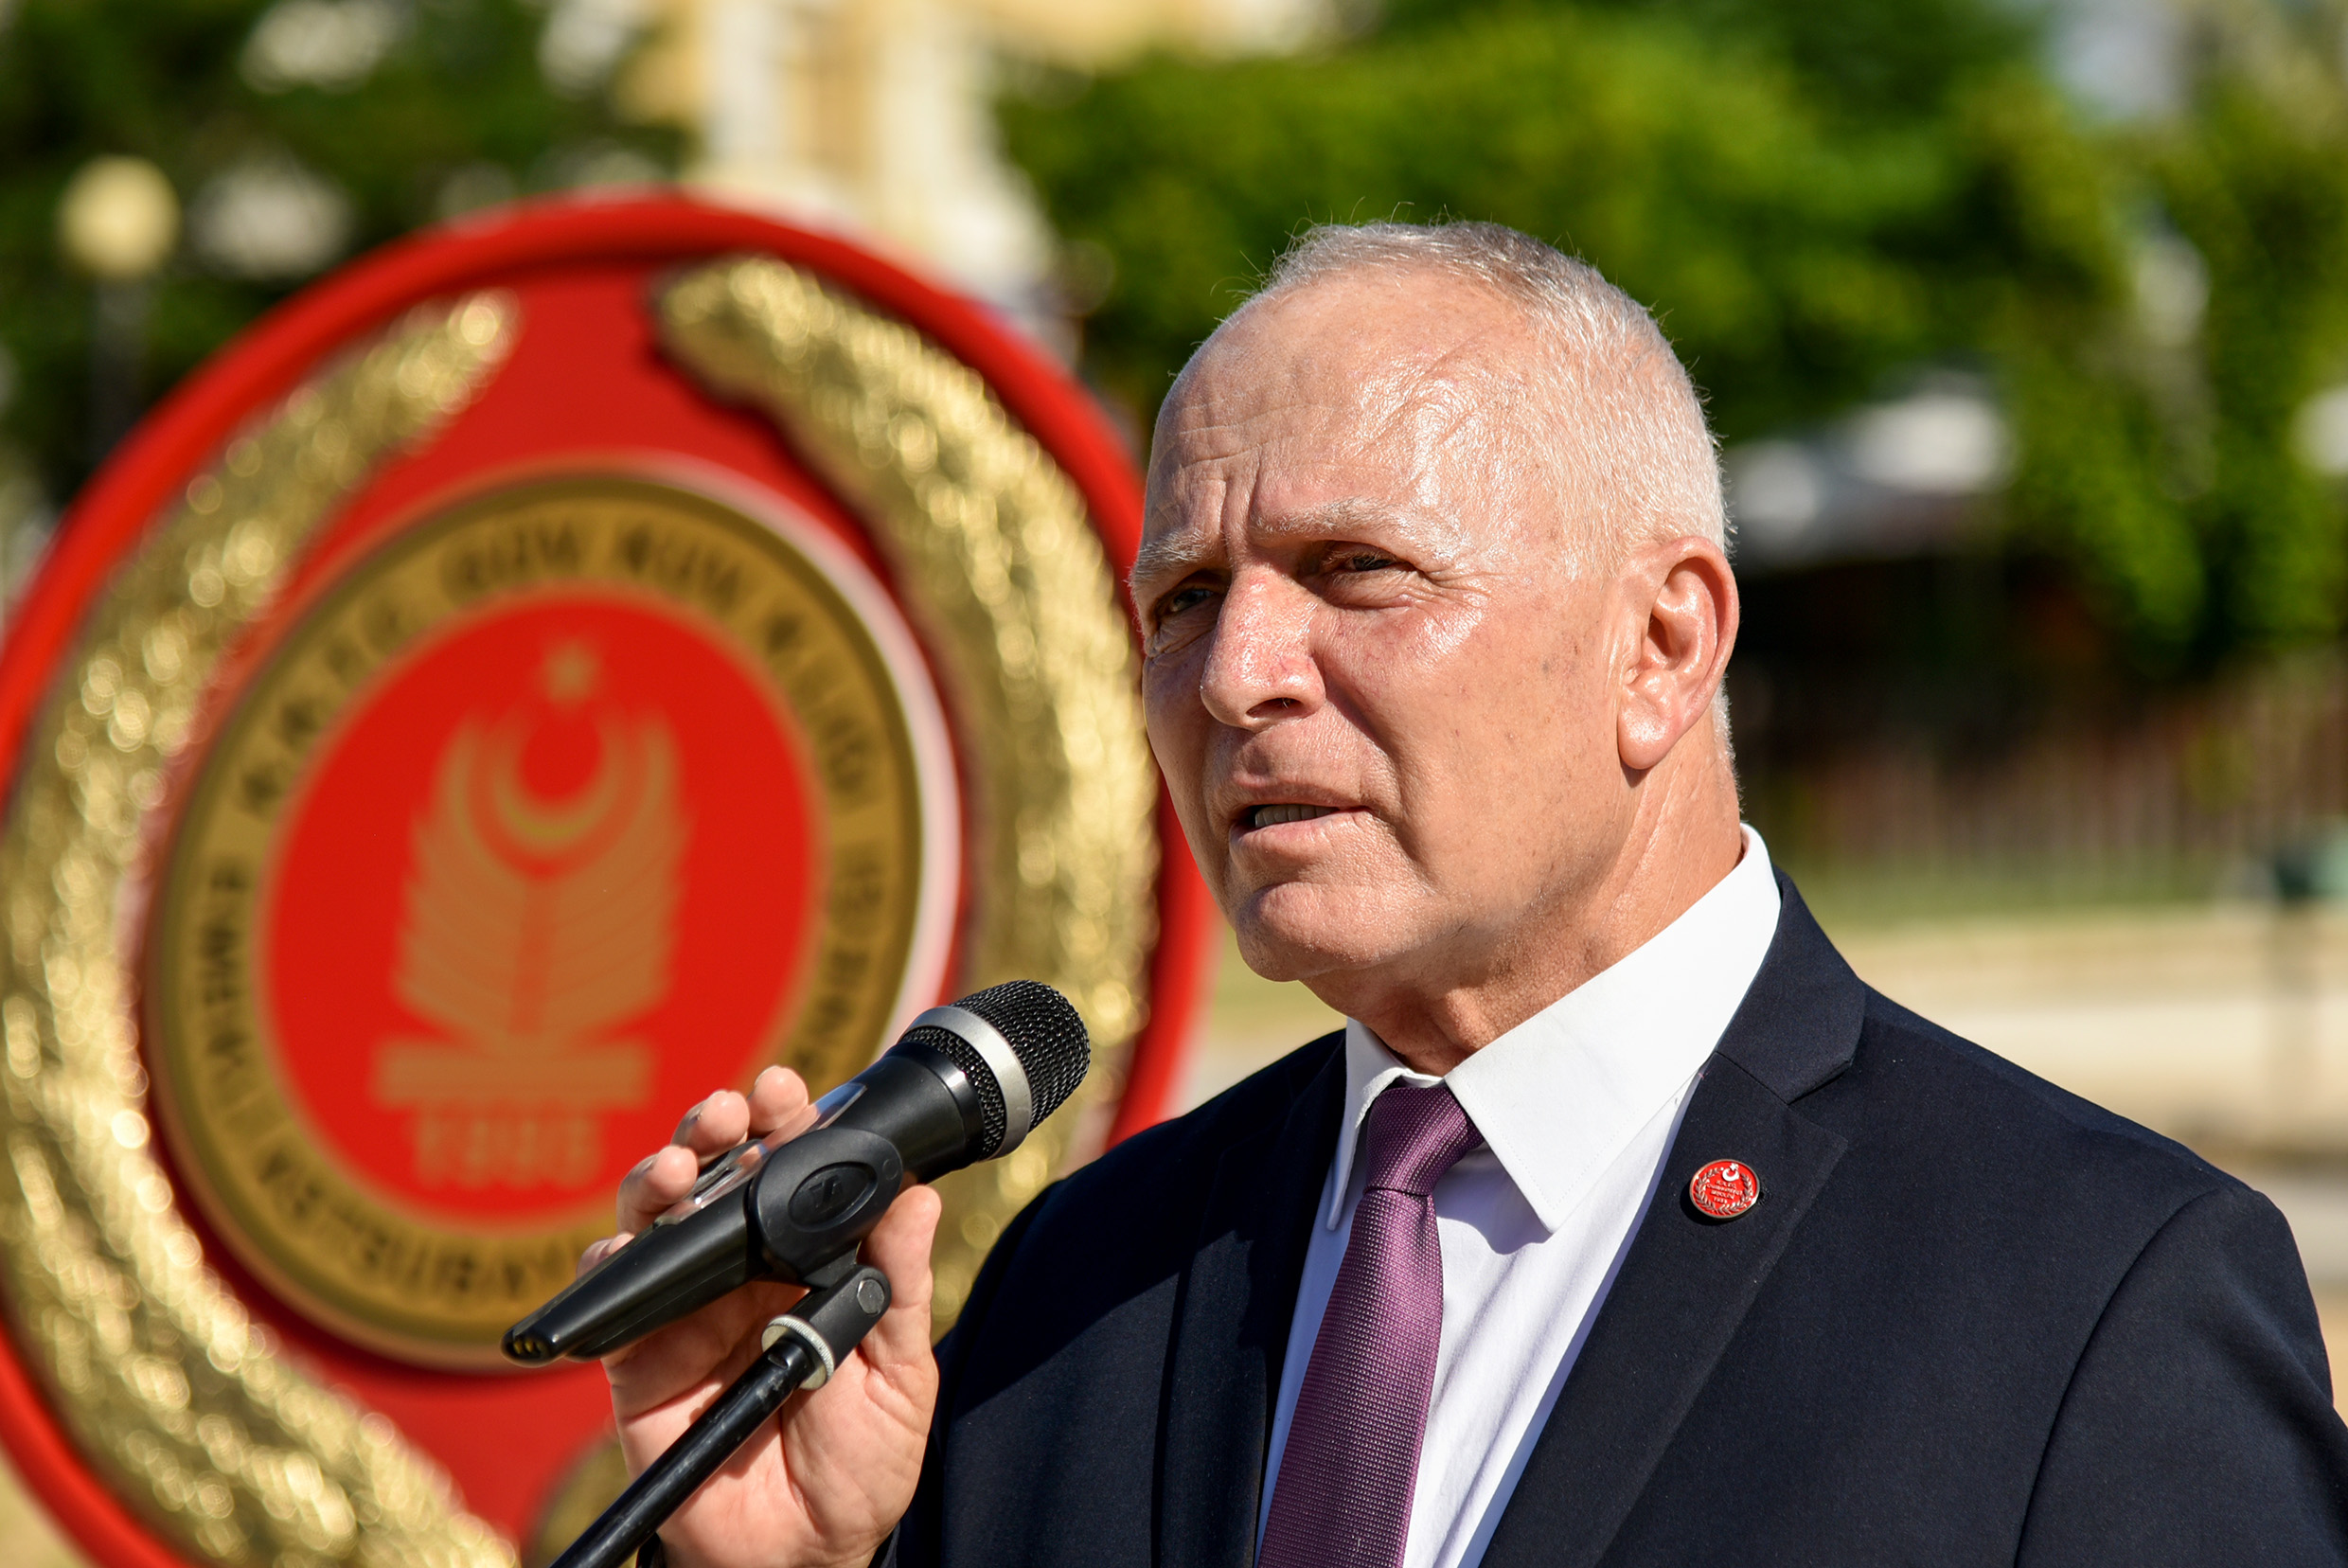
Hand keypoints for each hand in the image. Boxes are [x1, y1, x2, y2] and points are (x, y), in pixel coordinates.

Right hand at [589, 1067, 941, 1567]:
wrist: (804, 1555)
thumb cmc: (861, 1463)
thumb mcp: (901, 1371)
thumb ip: (900, 1285)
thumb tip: (919, 1194)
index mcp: (808, 1261)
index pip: (793, 1173)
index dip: (785, 1124)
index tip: (789, 1091)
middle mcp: (742, 1270)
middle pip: (716, 1176)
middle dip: (715, 1129)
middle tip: (730, 1111)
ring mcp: (687, 1308)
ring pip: (658, 1219)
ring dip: (660, 1179)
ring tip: (676, 1165)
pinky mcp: (637, 1357)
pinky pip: (611, 1297)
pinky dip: (613, 1262)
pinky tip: (629, 1244)